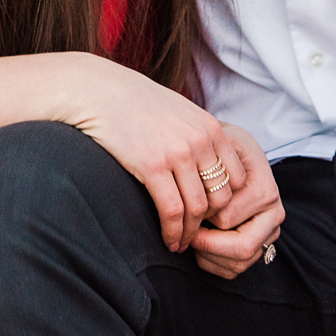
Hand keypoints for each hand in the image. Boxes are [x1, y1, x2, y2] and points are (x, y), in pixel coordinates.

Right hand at [55, 55, 248, 252]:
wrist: (98, 92)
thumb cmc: (134, 103)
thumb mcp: (179, 112)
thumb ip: (198, 136)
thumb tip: (207, 167)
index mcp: (210, 128)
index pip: (237, 178)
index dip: (226, 203)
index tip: (210, 216)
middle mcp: (200, 140)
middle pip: (221, 197)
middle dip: (210, 222)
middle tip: (196, 236)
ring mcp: (177, 153)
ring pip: (197, 209)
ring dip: (190, 233)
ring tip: (180, 244)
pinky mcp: (152, 165)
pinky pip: (172, 211)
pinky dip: (172, 232)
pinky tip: (167, 239)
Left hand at [190, 124, 282, 279]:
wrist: (234, 150)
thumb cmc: (221, 148)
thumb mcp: (216, 146)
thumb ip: (210, 169)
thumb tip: (194, 199)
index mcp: (265, 190)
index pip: (226, 218)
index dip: (200, 216)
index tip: (184, 207)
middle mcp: (273, 215)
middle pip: (243, 248)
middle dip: (209, 246)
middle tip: (186, 235)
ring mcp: (269, 233)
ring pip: (240, 263)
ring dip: (209, 256)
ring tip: (191, 237)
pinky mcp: (260, 246)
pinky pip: (236, 269)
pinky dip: (214, 264)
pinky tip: (199, 248)